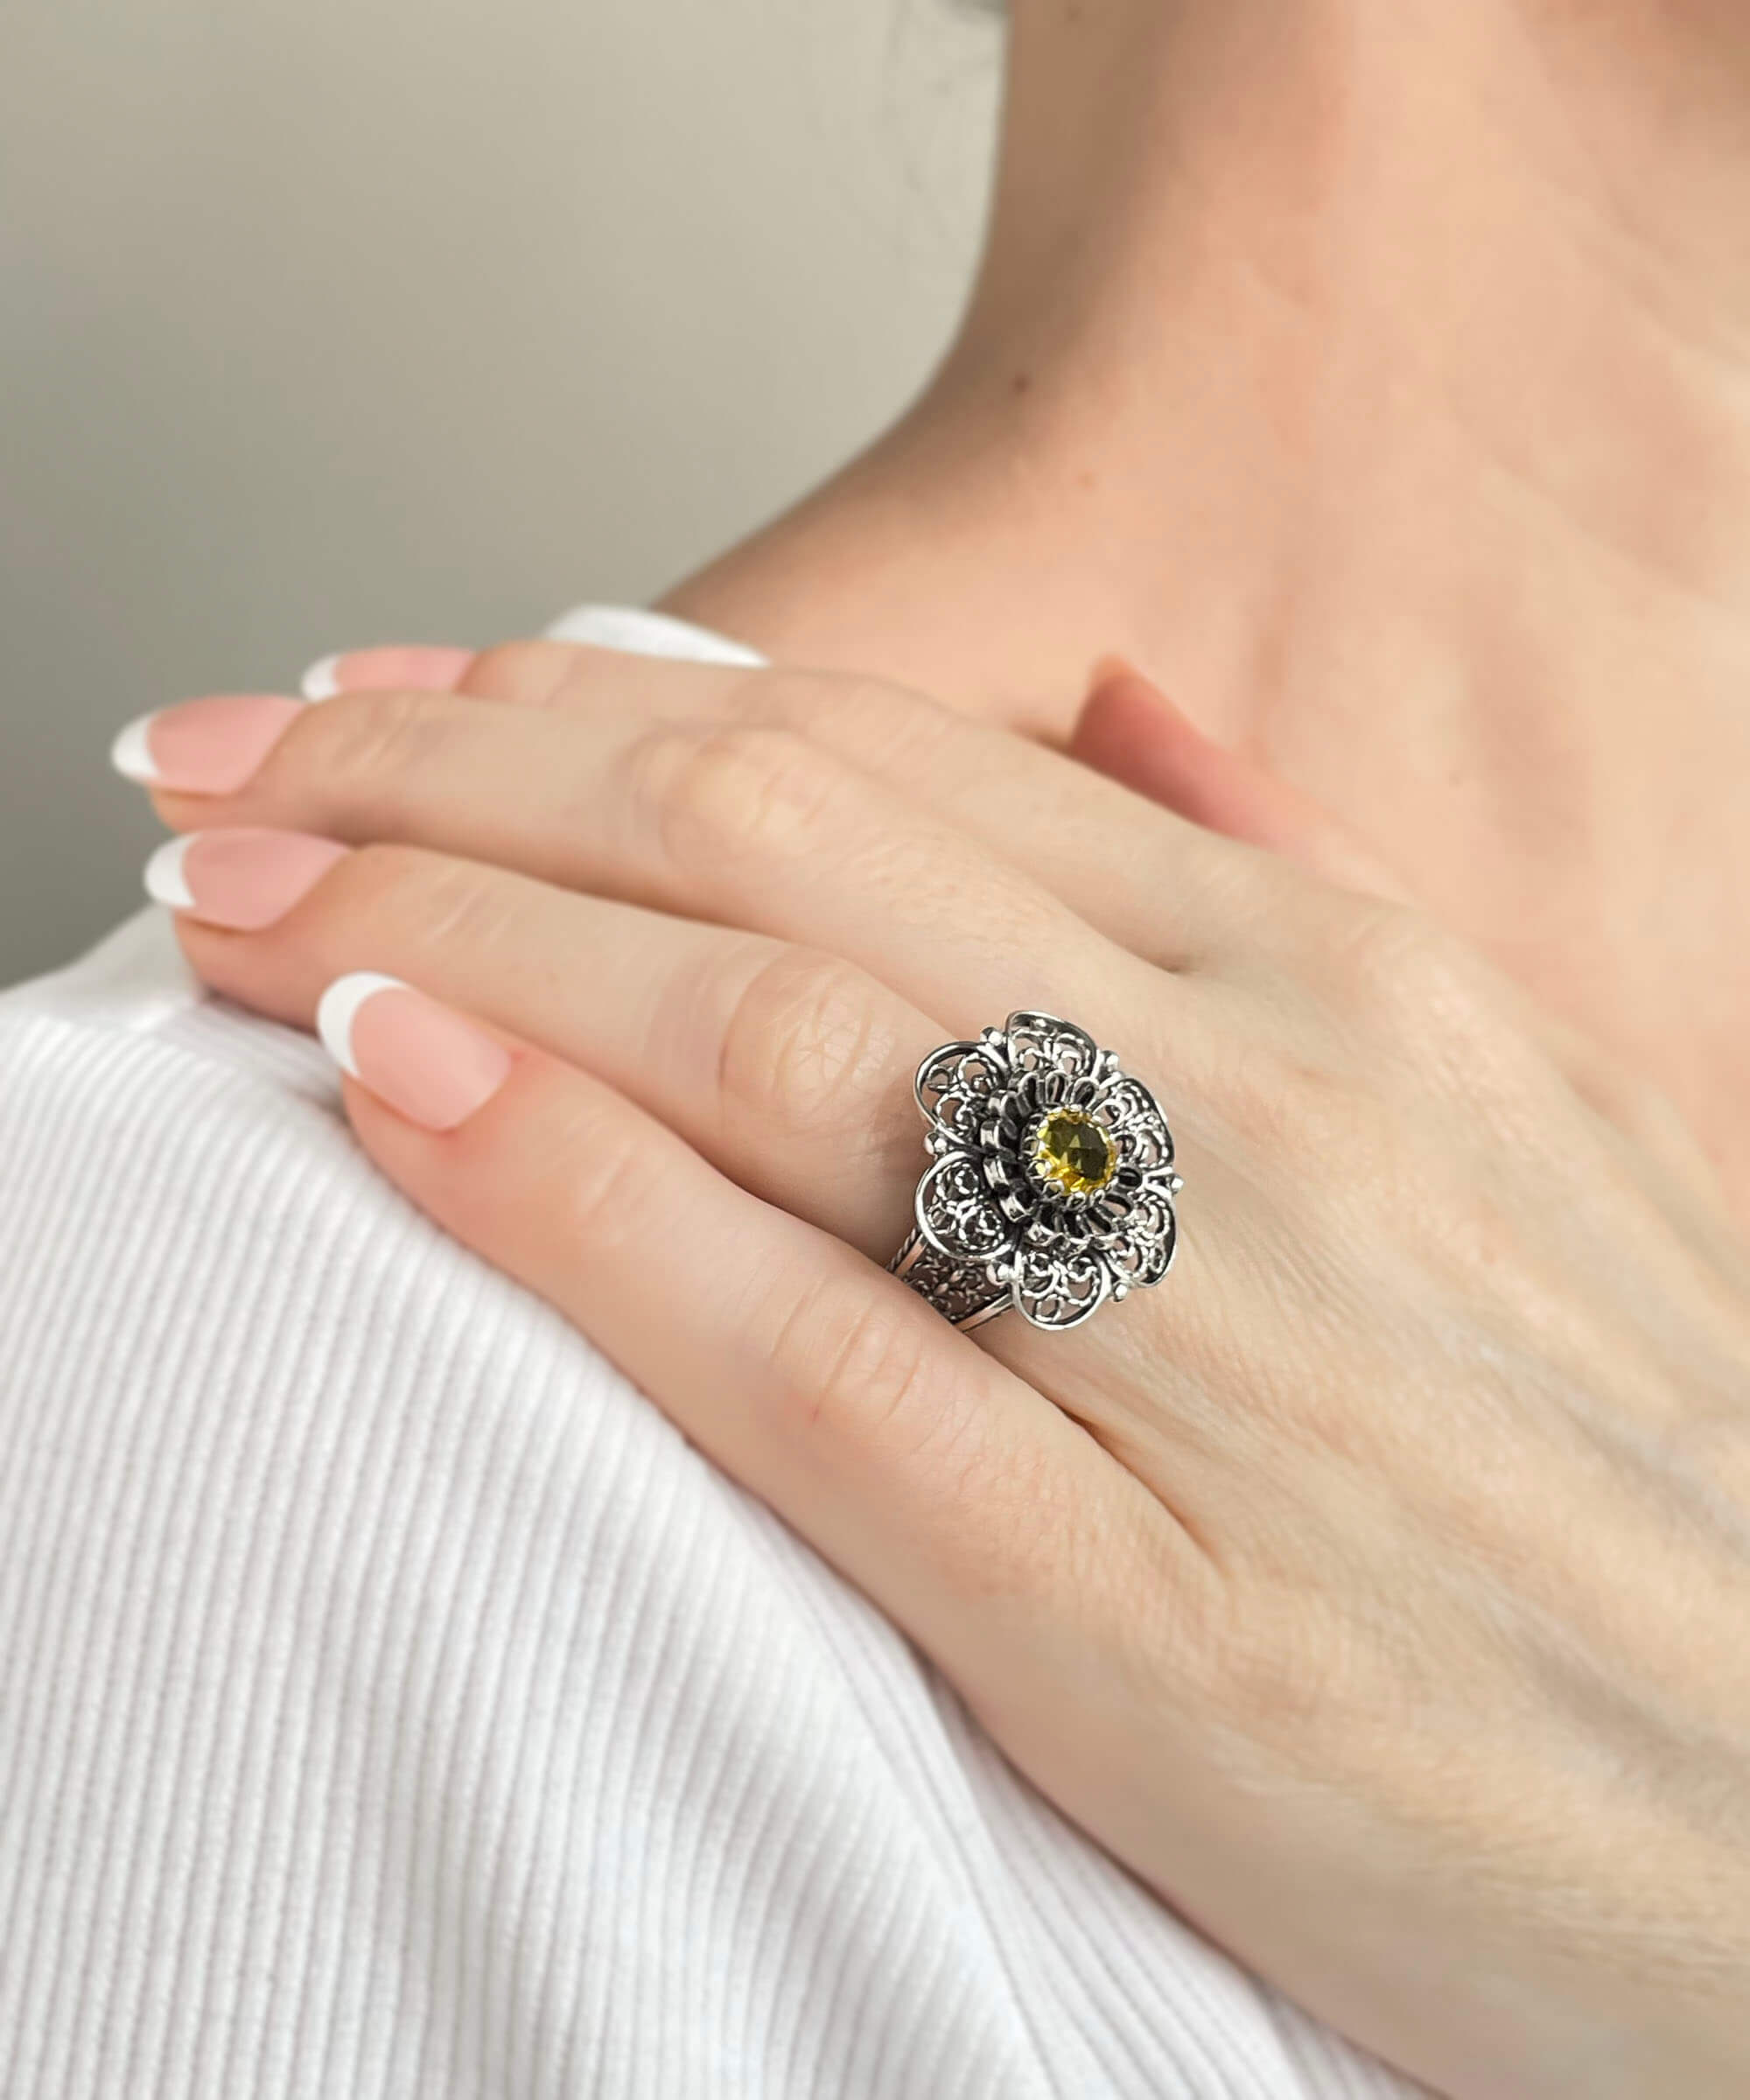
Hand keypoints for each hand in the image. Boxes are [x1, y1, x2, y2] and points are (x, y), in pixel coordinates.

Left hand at [119, 641, 1749, 2097]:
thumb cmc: (1662, 1465)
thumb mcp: (1539, 1109)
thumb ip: (1304, 901)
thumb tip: (1120, 718)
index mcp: (1345, 986)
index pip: (882, 761)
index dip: (593, 705)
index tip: (401, 695)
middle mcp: (1267, 1106)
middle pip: (765, 848)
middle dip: (446, 774)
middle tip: (232, 768)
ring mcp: (1206, 1341)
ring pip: (756, 1041)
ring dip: (444, 929)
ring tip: (240, 901)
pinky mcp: (1140, 1607)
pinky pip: (805, 1341)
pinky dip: (574, 1195)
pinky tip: (401, 1089)